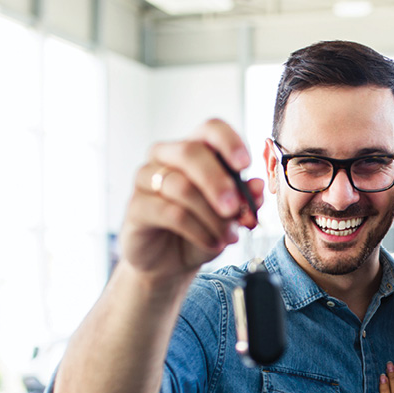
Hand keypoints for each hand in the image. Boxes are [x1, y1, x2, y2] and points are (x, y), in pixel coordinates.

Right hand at [120, 118, 264, 283]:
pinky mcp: (136, 207)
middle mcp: (165, 157)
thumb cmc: (200, 230)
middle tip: (234, 208)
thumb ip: (245, 201)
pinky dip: (198, 231)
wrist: (170, 262)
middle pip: (191, 152)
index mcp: (193, 150)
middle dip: (218, 182)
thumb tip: (257, 186)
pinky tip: (212, 243)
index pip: (210, 129)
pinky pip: (170, 213)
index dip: (229, 142)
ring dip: (212, 217)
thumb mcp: (229, 218)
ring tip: (229, 237)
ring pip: (182, 187)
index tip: (245, 165)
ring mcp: (146, 179)